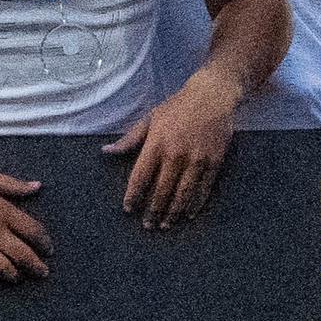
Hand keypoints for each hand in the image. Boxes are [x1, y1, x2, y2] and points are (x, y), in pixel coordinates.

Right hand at [0, 161, 53, 282]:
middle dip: (36, 266)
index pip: (32, 230)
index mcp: (0, 210)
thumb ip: (14, 185)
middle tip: (43, 273)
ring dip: (13, 275)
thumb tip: (38, 187)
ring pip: (1, 268)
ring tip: (17, 277)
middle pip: (21, 254)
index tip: (49, 250)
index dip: (44, 242)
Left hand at [112, 79, 241, 225]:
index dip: (133, 196)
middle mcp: (176, 154)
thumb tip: (106, 151)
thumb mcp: (150, 118)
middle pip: (161, 191)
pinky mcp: (214, 161)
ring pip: (183, 194)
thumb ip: (129, 139)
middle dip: (153, 211)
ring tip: (166, 225)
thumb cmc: (178, 106)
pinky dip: (196, 204)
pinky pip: (204, 188)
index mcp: (157, 144)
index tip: (128, 209)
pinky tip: (189, 214)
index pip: (140, 177)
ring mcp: (197, 159)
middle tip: (147, 225)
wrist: (213, 95)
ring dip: (173, 212)